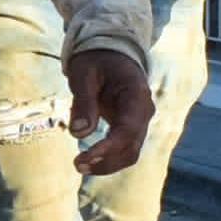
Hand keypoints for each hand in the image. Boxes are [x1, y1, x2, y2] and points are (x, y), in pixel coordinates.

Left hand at [65, 45, 154, 175]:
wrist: (110, 55)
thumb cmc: (96, 62)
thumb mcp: (84, 74)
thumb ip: (83, 101)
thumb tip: (78, 133)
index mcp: (136, 94)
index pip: (127, 129)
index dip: (108, 148)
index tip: (85, 158)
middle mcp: (144, 112)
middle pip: (131, 147)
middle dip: (106, 161)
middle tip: (77, 165)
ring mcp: (140, 122)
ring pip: (130, 154)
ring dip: (106, 165)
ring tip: (79, 166)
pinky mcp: (131, 129)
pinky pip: (124, 150)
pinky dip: (108, 160)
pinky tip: (88, 162)